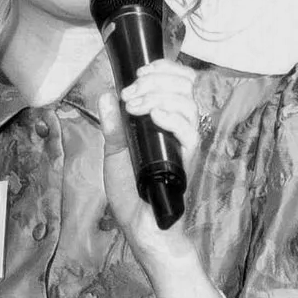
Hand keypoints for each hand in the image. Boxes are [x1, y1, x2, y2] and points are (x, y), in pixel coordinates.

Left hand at [96, 60, 202, 263]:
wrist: (142, 227)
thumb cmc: (132, 193)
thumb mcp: (115, 155)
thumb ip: (113, 126)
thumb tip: (107, 95)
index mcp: (164, 122)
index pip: (178, 83)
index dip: (165, 69)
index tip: (141, 70)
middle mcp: (178, 129)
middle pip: (185, 87)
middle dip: (156, 80)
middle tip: (131, 93)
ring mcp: (185, 144)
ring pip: (188, 104)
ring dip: (158, 96)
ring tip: (135, 106)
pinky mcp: (188, 160)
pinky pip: (190, 132)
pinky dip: (172, 118)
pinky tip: (154, 117)